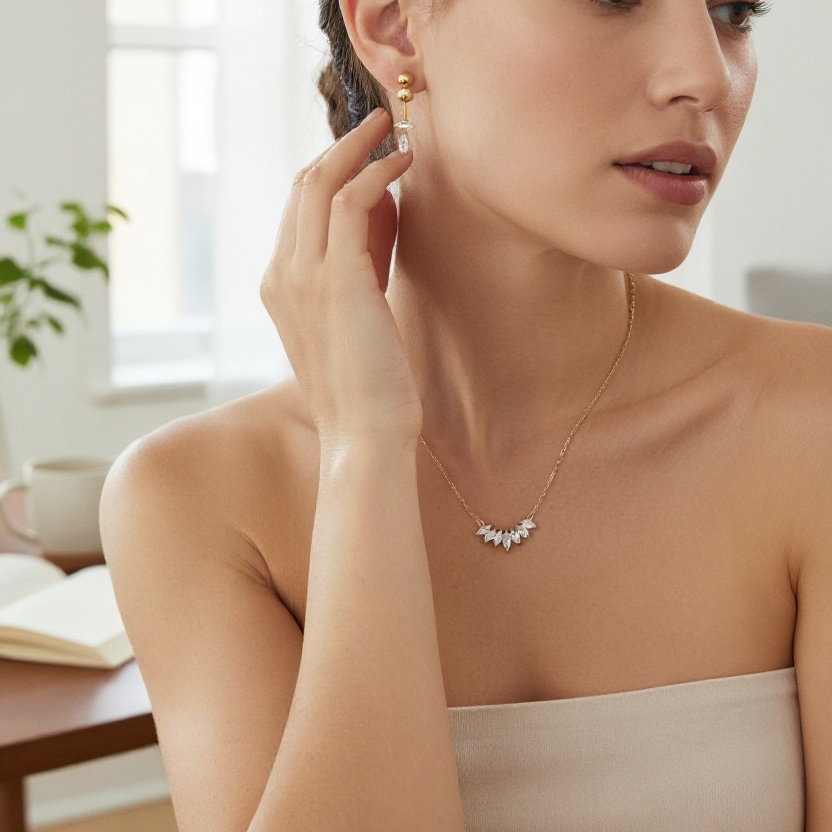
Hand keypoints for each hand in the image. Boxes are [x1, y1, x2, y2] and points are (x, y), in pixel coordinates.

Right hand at [261, 108, 420, 450]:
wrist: (364, 436)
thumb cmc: (368, 387)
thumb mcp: (356, 318)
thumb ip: (361, 268)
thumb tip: (384, 214)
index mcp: (280, 287)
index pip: (298, 211)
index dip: (334, 175)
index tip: (370, 158)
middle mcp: (281, 275)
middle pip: (302, 186)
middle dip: (342, 148)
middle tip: (380, 127)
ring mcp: (303, 276)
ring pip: (319, 183)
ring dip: (359, 148)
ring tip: (394, 132)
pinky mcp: (337, 278)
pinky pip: (350, 201)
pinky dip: (377, 173)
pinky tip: (404, 165)